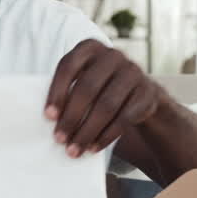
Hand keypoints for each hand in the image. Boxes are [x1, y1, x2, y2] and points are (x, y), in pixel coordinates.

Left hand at [44, 40, 161, 157]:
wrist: (139, 93)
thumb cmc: (99, 88)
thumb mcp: (84, 81)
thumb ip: (68, 91)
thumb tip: (50, 120)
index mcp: (90, 47)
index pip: (68, 66)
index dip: (57, 91)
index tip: (48, 116)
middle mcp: (112, 55)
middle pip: (87, 88)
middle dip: (71, 117)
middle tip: (59, 139)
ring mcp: (133, 71)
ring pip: (106, 105)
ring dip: (87, 131)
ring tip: (74, 149)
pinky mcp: (147, 92)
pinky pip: (125, 117)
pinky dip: (106, 135)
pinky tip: (94, 147)